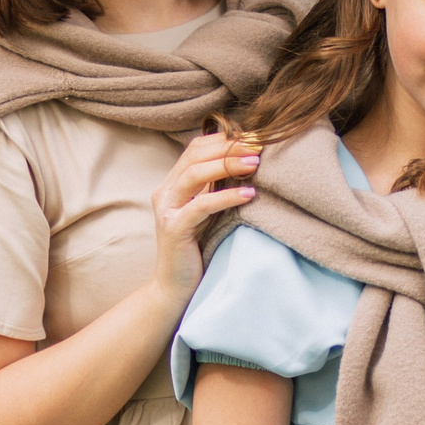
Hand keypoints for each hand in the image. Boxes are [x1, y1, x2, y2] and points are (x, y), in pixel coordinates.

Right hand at [148, 129, 261, 303]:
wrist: (174, 287)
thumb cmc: (197, 249)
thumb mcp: (208, 212)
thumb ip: (216, 189)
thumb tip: (249, 163)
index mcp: (172, 184)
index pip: (195, 148)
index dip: (224, 139)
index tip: (253, 137)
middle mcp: (165, 192)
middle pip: (195, 155)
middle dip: (229, 147)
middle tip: (259, 146)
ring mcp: (167, 210)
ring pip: (195, 174)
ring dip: (228, 165)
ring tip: (256, 163)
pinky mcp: (174, 229)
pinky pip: (201, 205)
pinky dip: (227, 197)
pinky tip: (250, 195)